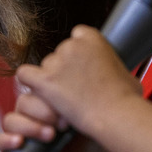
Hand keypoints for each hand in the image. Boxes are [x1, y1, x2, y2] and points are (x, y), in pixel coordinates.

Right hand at [0, 91, 130, 151]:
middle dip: (42, 110)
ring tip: (50, 135)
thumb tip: (61, 80)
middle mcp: (33, 111)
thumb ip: (72, 96)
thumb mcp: (86, 110)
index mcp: (47, 95)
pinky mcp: (16, 149)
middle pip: (24, 100)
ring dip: (29, 126)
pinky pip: (0, 140)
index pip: (34, 84)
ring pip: (11, 119)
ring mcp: (24, 129)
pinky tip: (20, 142)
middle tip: (64, 123)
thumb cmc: (94, 134)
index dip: (47, 92)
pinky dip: (6, 140)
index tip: (68, 107)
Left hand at [14, 25, 142, 135]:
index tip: (83, 69)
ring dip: (51, 80)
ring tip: (65, 99)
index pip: (76, 36)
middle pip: (59, 52)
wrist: (116, 114)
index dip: (79, 55)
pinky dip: (30, 82)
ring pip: (45, 65)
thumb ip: (113, 65)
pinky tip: (41, 92)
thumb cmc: (126, 98)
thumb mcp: (126, 72)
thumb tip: (115, 72)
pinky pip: (25, 74)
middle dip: (64, 69)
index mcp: (92, 38)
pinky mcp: (44, 80)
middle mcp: (72, 45)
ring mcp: (57, 62)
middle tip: (74, 89)